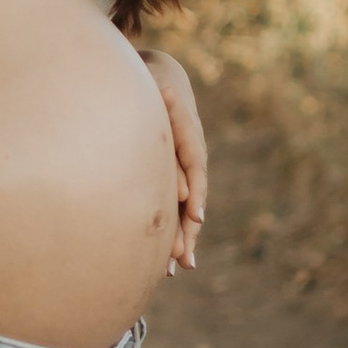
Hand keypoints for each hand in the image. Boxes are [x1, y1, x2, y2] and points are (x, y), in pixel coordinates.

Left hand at [137, 49, 207, 273]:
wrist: (161, 81)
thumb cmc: (152, 82)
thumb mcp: (155, 83)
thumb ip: (161, 98)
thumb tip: (166, 93)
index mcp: (188, 136)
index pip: (194, 166)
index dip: (195, 190)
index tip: (195, 214)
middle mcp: (191, 157)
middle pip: (194, 197)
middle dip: (188, 228)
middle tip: (184, 256)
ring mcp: (185, 170)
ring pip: (188, 208)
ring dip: (185, 238)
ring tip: (182, 266)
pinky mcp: (175, 179)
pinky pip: (177, 209)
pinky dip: (175, 233)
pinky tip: (169, 261)